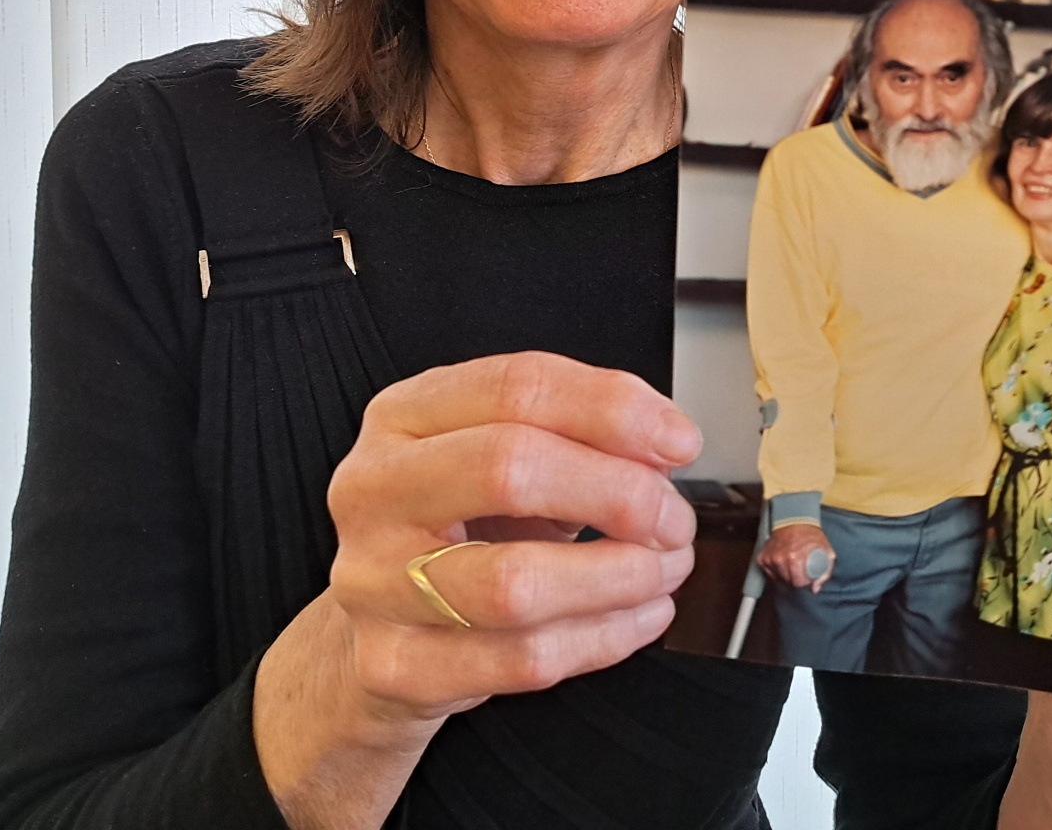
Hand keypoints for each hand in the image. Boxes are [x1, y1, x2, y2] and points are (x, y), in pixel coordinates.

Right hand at [251, 352, 699, 829]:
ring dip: (617, 576)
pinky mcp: (396, 665)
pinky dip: (603, 638)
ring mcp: (374, 580)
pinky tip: (639, 616)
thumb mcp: (498, 459)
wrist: (374, 639)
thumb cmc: (454, 534)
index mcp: (403, 415)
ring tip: (663, 569)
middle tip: (671, 517)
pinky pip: (522, 659)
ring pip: (515, 582)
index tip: (678, 440)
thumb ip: (573, 435)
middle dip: (616, 491)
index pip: (515, 386)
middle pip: (508, 468)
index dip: (612, 409)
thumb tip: (665, 442)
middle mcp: (375, 488)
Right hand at [759, 522, 835, 589]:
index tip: (808, 575)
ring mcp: (770, 558)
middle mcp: (780, 560)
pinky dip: (776, 570)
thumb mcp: (826, 552)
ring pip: (778, 578)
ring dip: (785, 575)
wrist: (794, 519)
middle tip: (800, 569)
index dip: (805, 581)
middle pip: (787, 582)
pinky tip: (783, 562)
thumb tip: (815, 589)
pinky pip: (769, 571)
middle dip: (795, 579)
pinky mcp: (762, 557)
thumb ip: (824, 573)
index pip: (798, 583)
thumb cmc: (811, 536)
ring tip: (792, 565)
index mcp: (794, 559)